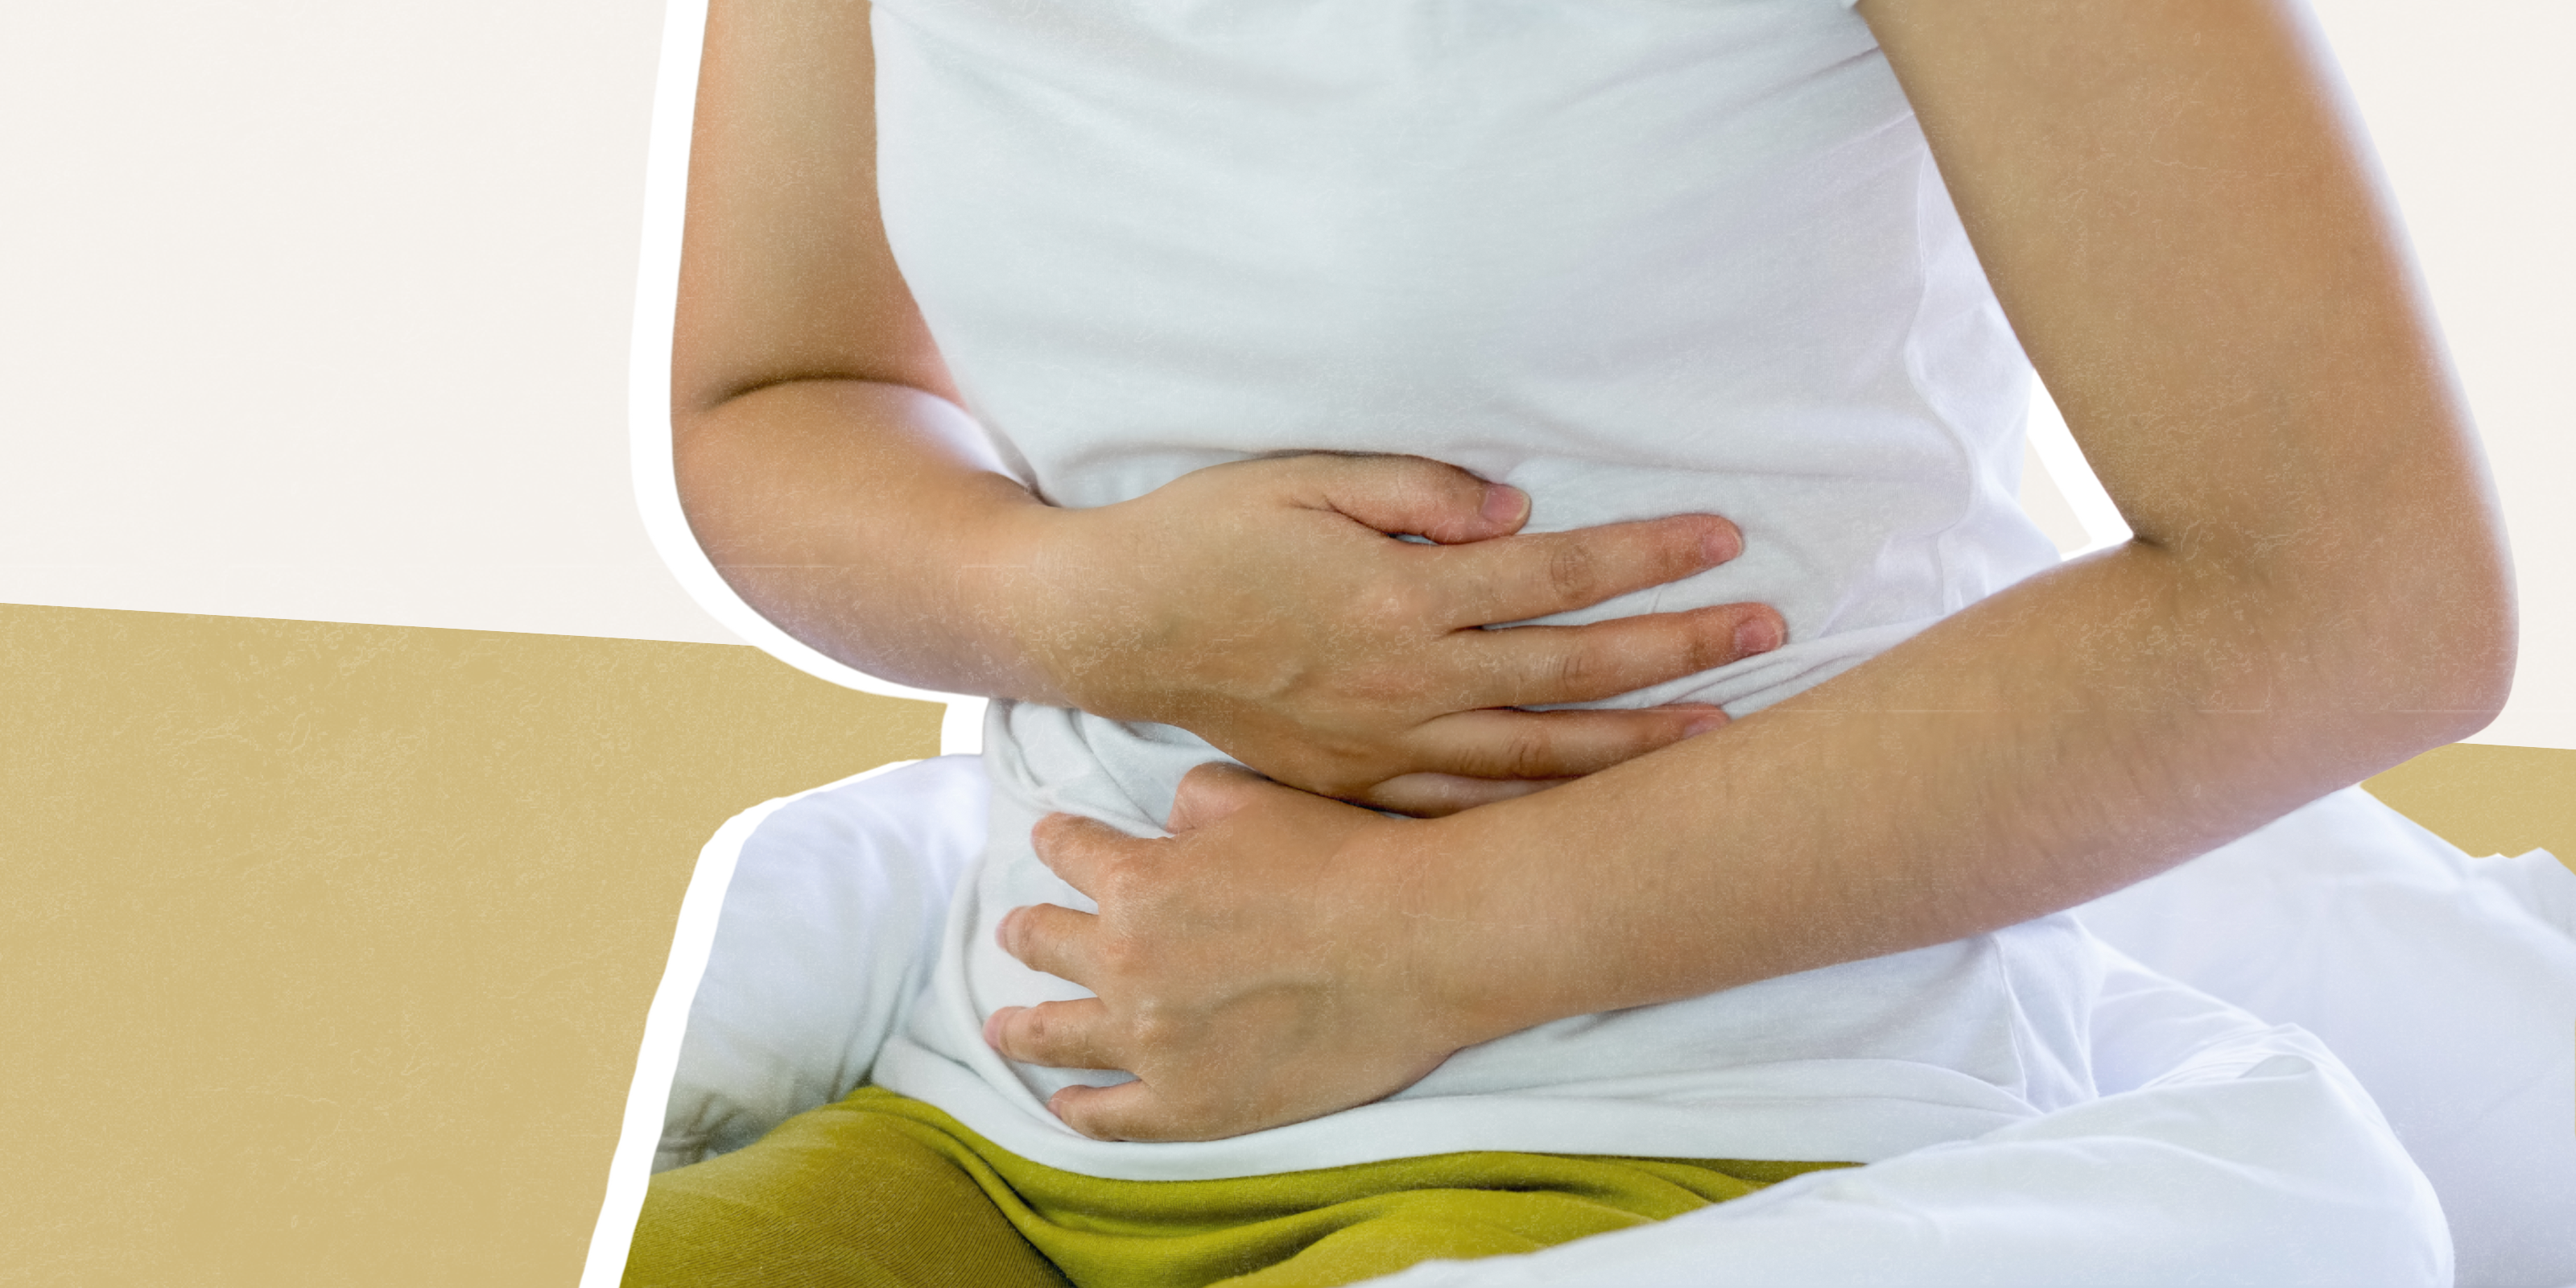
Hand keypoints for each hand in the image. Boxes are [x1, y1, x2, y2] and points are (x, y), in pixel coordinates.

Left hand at [984, 763, 1483, 1140]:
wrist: (1418, 943)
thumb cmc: (1346, 862)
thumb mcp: (1256, 799)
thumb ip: (1193, 804)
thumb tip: (1171, 822)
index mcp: (1136, 882)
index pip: (1070, 851)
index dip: (1058, 841)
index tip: (1049, 842)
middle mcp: (1127, 963)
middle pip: (1047, 944)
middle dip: (1026, 932)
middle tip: (1014, 931)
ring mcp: (1154, 1044)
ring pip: (1057, 1036)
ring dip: (1022, 1026)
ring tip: (1003, 1027)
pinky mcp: (1193, 1106)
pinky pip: (1112, 1117)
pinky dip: (1079, 1110)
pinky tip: (1064, 1104)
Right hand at [1005, 453, 1783, 814]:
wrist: (1111, 623)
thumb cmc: (1206, 534)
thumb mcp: (1303, 477)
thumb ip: (1418, 494)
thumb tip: (1520, 515)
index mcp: (1401, 595)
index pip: (1557, 575)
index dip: (1647, 557)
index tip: (1724, 539)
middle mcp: (1406, 680)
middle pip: (1572, 670)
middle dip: (1679, 649)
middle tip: (1769, 629)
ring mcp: (1382, 744)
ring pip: (1535, 755)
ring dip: (1634, 744)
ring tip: (1719, 734)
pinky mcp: (1352, 784)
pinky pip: (1463, 809)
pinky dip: (1537, 812)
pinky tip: (1594, 808)